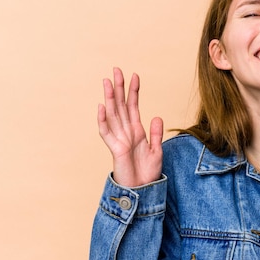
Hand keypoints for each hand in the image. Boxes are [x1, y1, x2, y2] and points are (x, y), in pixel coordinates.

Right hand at [97, 68, 162, 186]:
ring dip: (110, 98)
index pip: (133, 106)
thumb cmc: (147, 172)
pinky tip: (102, 106)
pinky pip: (107, 132)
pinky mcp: (115, 149)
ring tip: (108, 82)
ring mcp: (119, 139)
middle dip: (119, 88)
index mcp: (136, 130)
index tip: (135, 75)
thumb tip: (156, 116)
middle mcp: (126, 132)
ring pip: (113, 114)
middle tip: (116, 69)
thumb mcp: (156, 151)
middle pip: (121, 106)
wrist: (142, 190)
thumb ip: (156, 134)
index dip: (134, 91)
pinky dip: (103, 120)